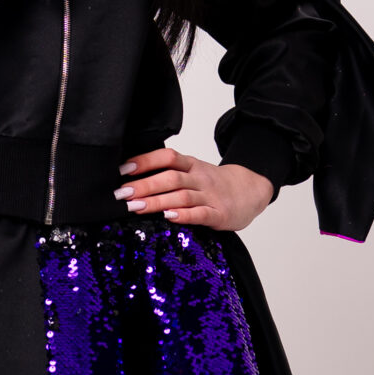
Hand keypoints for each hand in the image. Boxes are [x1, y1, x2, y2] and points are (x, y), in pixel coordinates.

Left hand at [114, 147, 273, 231]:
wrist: (251, 191)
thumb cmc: (214, 184)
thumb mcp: (193, 171)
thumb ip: (170, 173)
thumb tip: (132, 178)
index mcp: (191, 165)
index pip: (167, 157)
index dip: (145, 161)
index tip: (123, 170)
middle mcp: (199, 178)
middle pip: (171, 178)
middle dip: (144, 185)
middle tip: (122, 193)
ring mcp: (210, 196)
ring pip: (182, 196)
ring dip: (157, 202)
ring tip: (135, 207)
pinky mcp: (219, 214)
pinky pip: (201, 214)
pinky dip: (184, 215)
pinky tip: (169, 217)